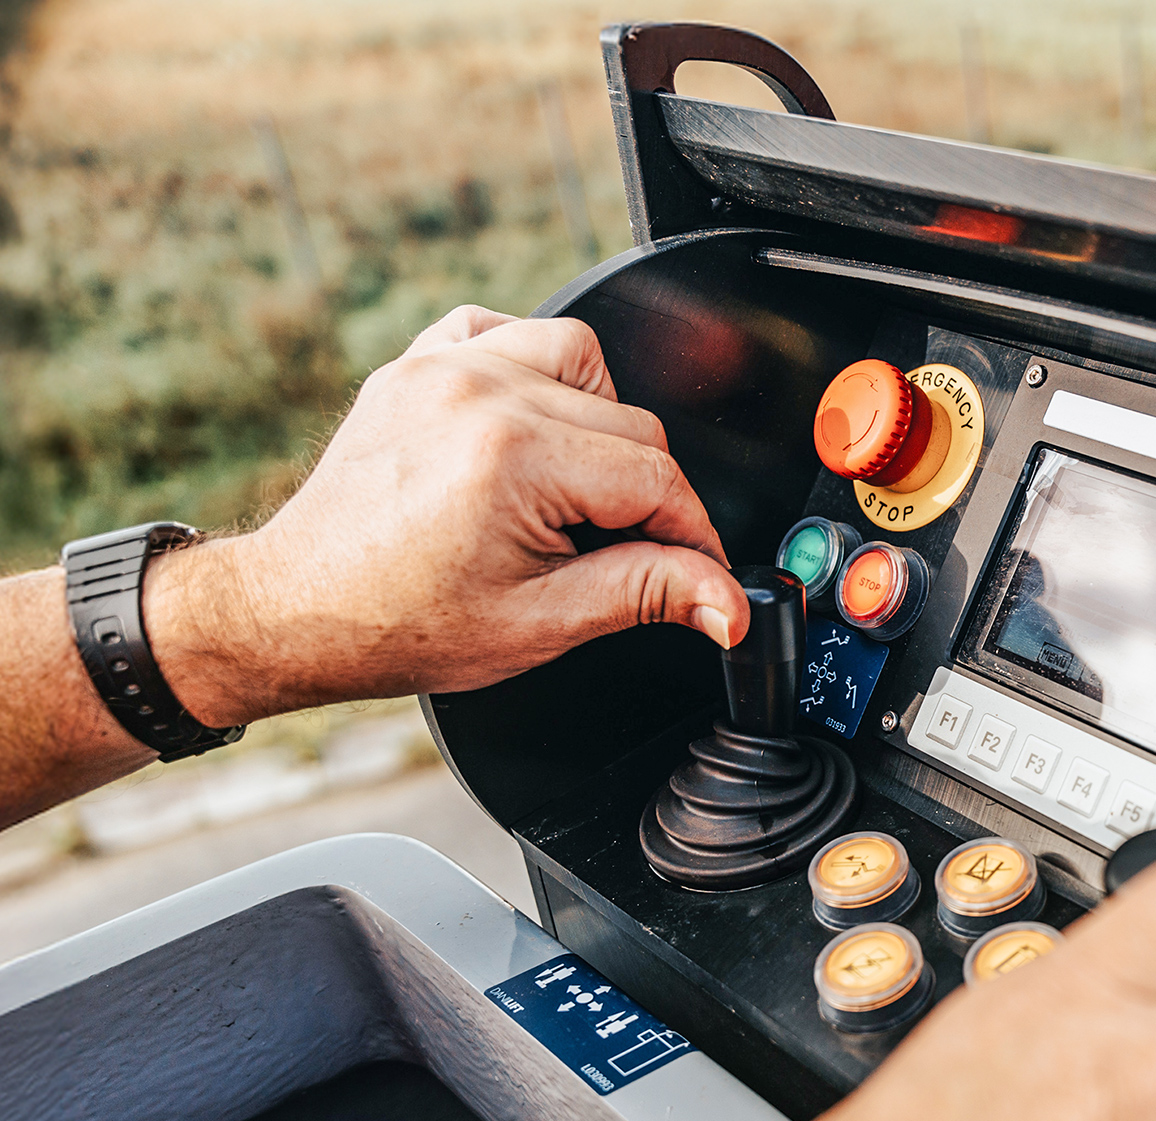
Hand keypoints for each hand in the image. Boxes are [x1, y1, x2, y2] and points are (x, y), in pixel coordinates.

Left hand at [145, 306, 747, 724]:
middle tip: (616, 554)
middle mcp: (482, 392)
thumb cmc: (396, 622)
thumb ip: (647, 594)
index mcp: (515, 455)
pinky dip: (534, 371)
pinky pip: (508, 330)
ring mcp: (446, 366)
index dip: (693, 536)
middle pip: (631, 423)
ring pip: (583, 360)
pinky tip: (529, 430)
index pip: (657, 478)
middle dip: (644, 495)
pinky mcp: (421, 361)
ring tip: (573, 488)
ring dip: (598, 421)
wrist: (295, 609)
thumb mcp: (542, 623)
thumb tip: (729, 600)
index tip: (701, 574)